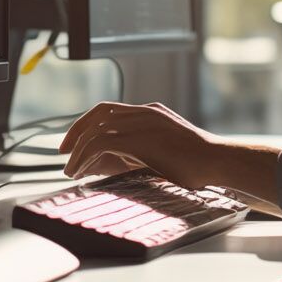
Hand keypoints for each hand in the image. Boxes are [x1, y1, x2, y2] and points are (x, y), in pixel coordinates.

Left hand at [60, 101, 227, 188]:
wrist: (218, 162)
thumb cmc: (196, 165)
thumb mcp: (161, 154)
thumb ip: (135, 153)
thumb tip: (103, 164)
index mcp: (150, 112)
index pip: (108, 110)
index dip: (87, 123)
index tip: (74, 141)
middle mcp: (144, 112)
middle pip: (98, 114)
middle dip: (75, 132)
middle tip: (63, 152)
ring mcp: (142, 122)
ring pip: (96, 129)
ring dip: (78, 150)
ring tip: (70, 170)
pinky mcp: (140, 138)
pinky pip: (101, 143)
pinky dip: (85, 157)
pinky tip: (81, 172)